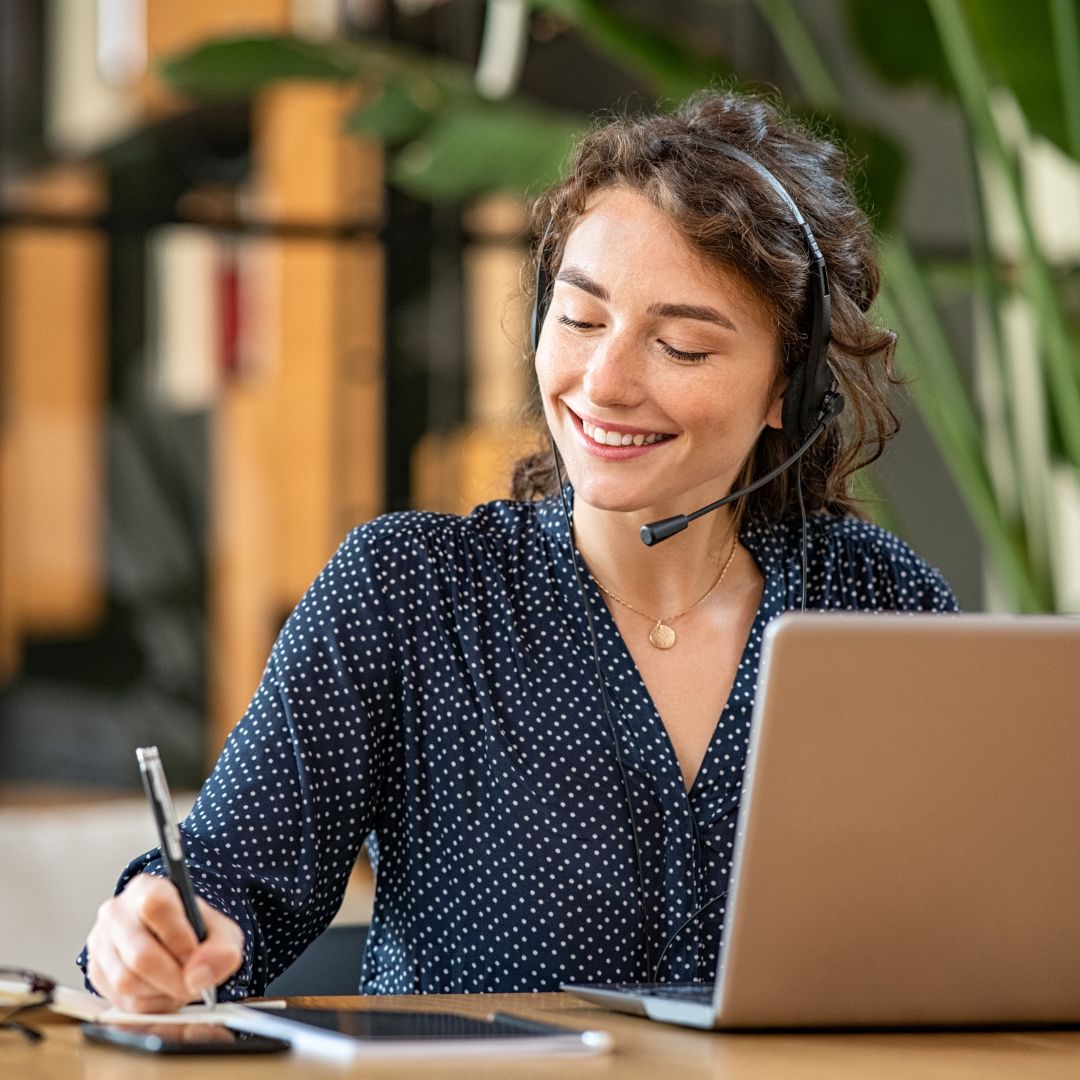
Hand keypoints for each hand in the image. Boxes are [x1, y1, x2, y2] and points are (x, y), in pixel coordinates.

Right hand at [86, 875, 244, 1012]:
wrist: (173, 940)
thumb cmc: (195, 931)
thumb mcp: (221, 932)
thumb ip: (221, 949)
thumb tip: (200, 976)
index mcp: (147, 889)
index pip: (155, 907)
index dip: (178, 937)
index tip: (195, 954)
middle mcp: (116, 912)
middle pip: (140, 954)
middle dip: (174, 978)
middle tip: (194, 984)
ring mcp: (101, 943)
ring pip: (127, 982)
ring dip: (161, 993)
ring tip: (180, 985)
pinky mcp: (96, 973)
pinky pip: (121, 1001)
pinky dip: (149, 1005)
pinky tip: (164, 992)